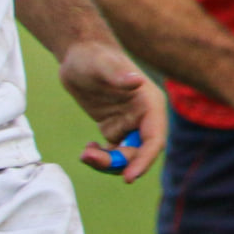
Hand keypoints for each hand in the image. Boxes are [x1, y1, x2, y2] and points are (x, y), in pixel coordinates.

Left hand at [62, 40, 166, 180]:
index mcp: (150, 104)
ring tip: (85, 154)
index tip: (128, 177)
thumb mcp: (102, 65)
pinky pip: (113, 151)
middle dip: (118, 163)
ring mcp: (129, 123)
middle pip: (139, 152)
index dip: (144, 160)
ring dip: (106, 162)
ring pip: (125, 155)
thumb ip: (118, 75)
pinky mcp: (113, 126)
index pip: (154, 140)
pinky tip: (86, 150)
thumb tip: (135, 82)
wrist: (79, 55)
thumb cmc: (93, 57)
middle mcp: (144, 116)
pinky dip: (100, 157)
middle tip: (89, 157)